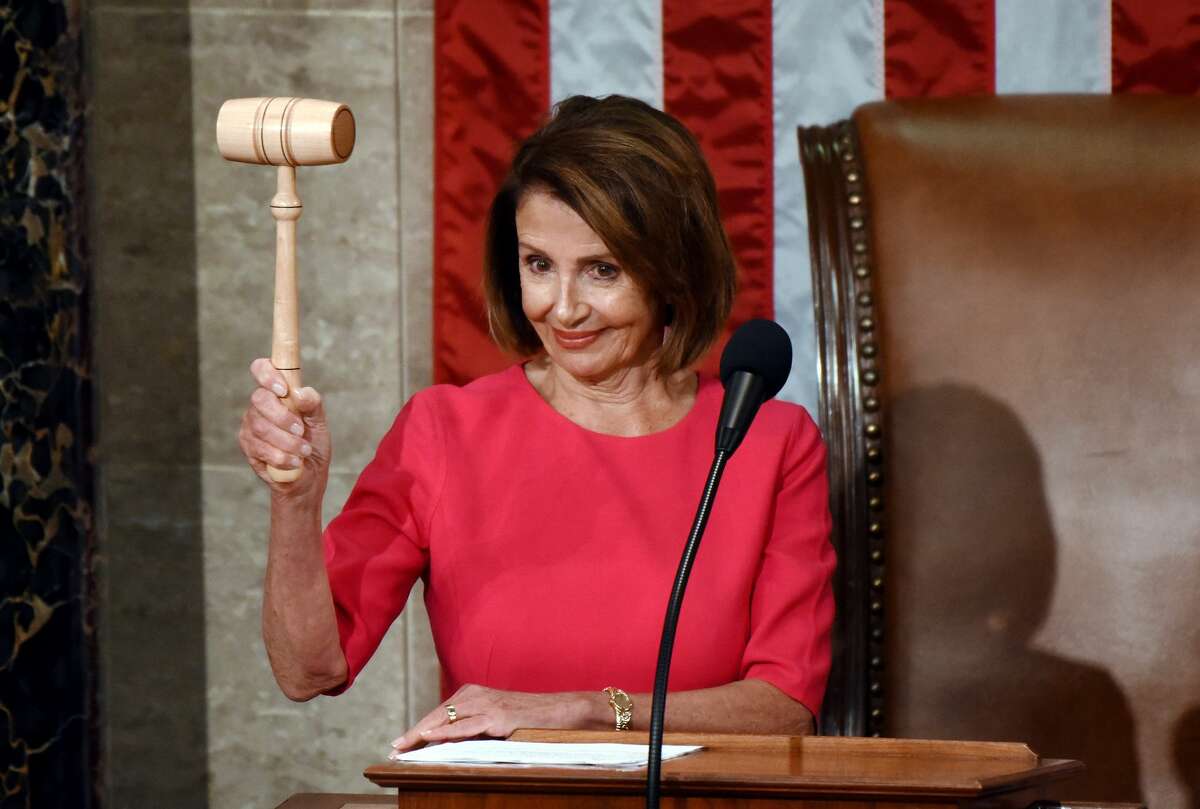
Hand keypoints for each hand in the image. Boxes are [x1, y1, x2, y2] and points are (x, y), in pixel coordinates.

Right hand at [238, 358, 331, 497]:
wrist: (308, 476)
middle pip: (259, 399)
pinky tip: (294, 462)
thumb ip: (313, 404)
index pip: (261, 369)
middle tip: (301, 430)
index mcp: (277, 392)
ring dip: (287, 441)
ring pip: (260, 427)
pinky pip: (260, 448)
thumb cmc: (312, 443)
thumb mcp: (319, 422)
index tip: (283, 390)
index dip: (268, 374)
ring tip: (303, 451)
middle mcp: (260, 406)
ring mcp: (250, 426)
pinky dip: (281, 457)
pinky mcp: (248, 447)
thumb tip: (299, 393)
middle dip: (283, 417)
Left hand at [390, 684, 604, 751]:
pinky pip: (465, 726)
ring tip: (404, 747)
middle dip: (414, 732)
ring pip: (446, 719)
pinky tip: (429, 738)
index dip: (419, 727)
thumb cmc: (532, 718)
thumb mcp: (498, 722)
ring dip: (422, 733)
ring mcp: (487, 704)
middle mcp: (477, 695)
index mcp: (475, 694)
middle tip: (395, 748)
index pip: (440, 712)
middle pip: (437, 714)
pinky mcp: (498, 717)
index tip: (402, 742)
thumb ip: (476, 728)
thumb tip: (452, 745)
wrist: (563, 710)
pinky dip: (445, 732)